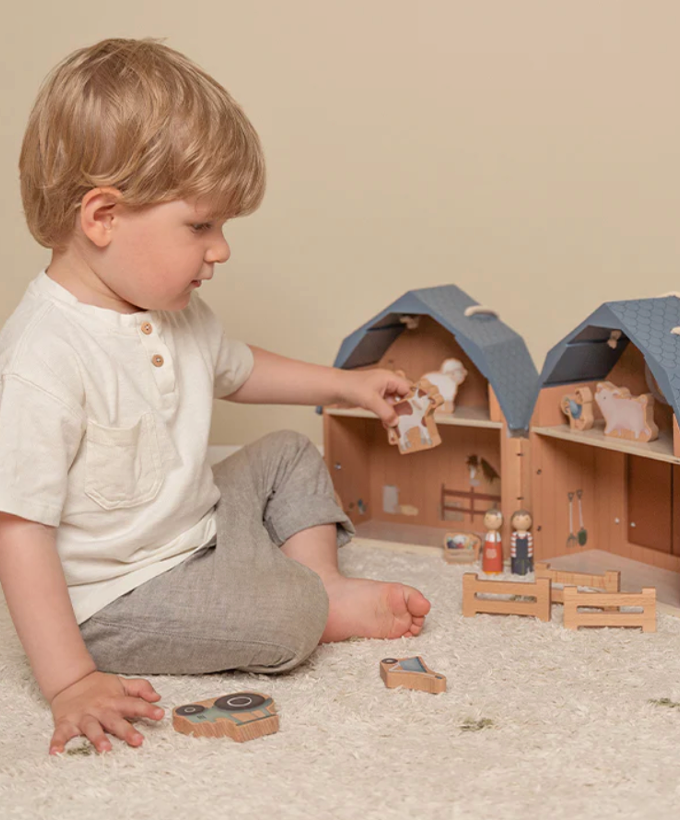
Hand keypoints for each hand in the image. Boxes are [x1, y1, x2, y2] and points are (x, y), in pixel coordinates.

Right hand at [49, 669, 163, 754]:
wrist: (70, 681)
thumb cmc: (99, 687)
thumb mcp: (121, 683)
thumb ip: (140, 688)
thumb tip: (157, 697)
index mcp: (115, 700)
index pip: (134, 704)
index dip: (147, 709)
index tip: (160, 714)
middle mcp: (100, 709)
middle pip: (114, 721)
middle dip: (126, 730)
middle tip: (138, 741)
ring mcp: (83, 716)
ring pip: (91, 728)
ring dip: (98, 738)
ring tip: (105, 749)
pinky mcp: (66, 722)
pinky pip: (61, 734)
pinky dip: (57, 743)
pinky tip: (56, 753)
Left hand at [341, 369, 411, 426]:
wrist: (334, 388)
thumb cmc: (351, 386)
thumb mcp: (371, 400)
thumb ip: (386, 412)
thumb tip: (396, 421)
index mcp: (389, 378)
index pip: (408, 389)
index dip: (413, 401)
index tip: (417, 413)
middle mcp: (387, 383)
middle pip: (403, 396)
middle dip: (405, 409)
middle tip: (409, 421)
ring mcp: (380, 391)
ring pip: (394, 404)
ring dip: (395, 414)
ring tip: (398, 426)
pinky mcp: (373, 398)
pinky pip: (385, 408)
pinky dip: (387, 416)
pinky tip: (387, 424)